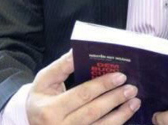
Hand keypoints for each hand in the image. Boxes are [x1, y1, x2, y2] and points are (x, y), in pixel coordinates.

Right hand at [26, 50, 140, 124]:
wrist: (32, 124)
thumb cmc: (41, 98)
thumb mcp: (45, 80)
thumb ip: (62, 66)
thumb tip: (79, 50)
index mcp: (49, 110)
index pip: (82, 95)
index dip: (103, 85)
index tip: (121, 76)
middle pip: (93, 112)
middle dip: (115, 99)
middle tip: (132, 88)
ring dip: (121, 115)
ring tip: (135, 102)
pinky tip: (126, 116)